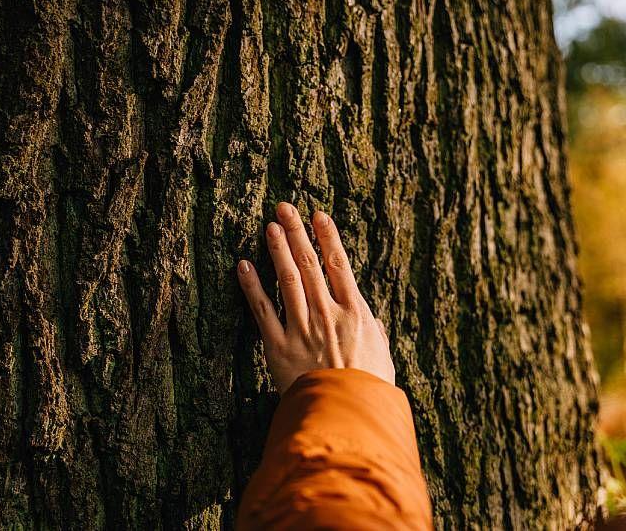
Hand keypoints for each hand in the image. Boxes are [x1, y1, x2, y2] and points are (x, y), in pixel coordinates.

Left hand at [237, 202, 394, 392]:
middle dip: (297, 233)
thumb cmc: (368, 392)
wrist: (345, 418)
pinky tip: (243, 265)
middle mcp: (327, 314)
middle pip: (309, 265)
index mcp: (355, 314)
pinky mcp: (278, 346)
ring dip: (276, 250)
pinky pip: (262, 310)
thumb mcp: (383, 359)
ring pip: (286, 280)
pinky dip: (251, 286)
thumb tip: (373, 322)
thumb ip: (375, 335)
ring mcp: (301, 328)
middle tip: (284, 208)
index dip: (327, 237)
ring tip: (269, 226)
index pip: (339, 265)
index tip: (318, 215)